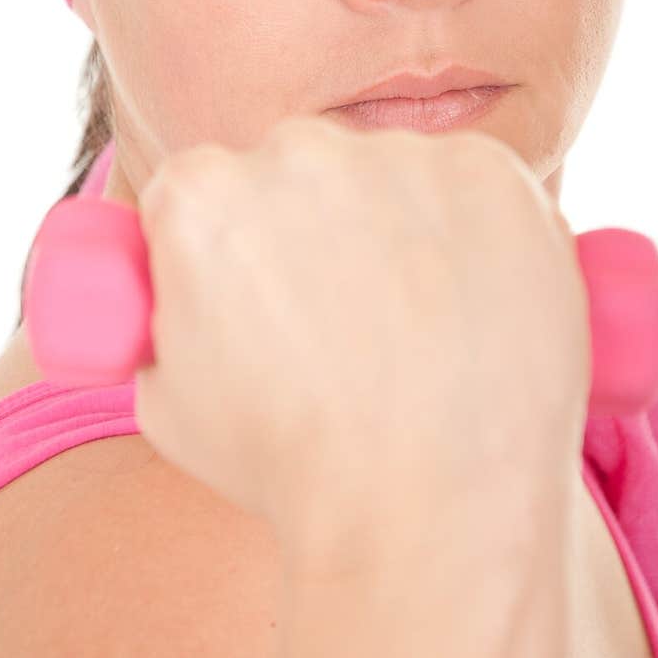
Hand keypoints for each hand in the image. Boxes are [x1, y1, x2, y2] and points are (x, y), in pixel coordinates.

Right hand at [131, 116, 591, 553]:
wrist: (431, 505)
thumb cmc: (295, 467)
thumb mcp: (168, 402)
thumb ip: (167, 314)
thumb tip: (186, 287)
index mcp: (203, 195)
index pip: (204, 186)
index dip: (233, 243)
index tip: (263, 288)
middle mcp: (298, 152)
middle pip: (301, 170)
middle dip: (318, 227)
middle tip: (349, 319)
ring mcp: (402, 157)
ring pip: (393, 177)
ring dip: (402, 230)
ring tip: (421, 335)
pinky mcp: (490, 172)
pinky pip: (474, 189)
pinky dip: (477, 236)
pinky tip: (473, 313)